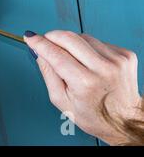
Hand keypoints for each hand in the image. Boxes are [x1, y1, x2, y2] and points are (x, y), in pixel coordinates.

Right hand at [24, 31, 141, 144]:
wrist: (125, 120)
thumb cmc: (92, 114)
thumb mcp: (61, 100)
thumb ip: (48, 74)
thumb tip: (38, 51)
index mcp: (85, 83)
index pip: (56, 54)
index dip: (40, 43)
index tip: (30, 36)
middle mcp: (103, 69)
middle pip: (69, 38)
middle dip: (52, 36)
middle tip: (45, 41)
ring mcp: (117, 60)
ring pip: (83, 37)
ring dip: (71, 42)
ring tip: (71, 58)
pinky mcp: (126, 55)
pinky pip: (98, 42)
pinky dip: (88, 47)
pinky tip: (89, 61)